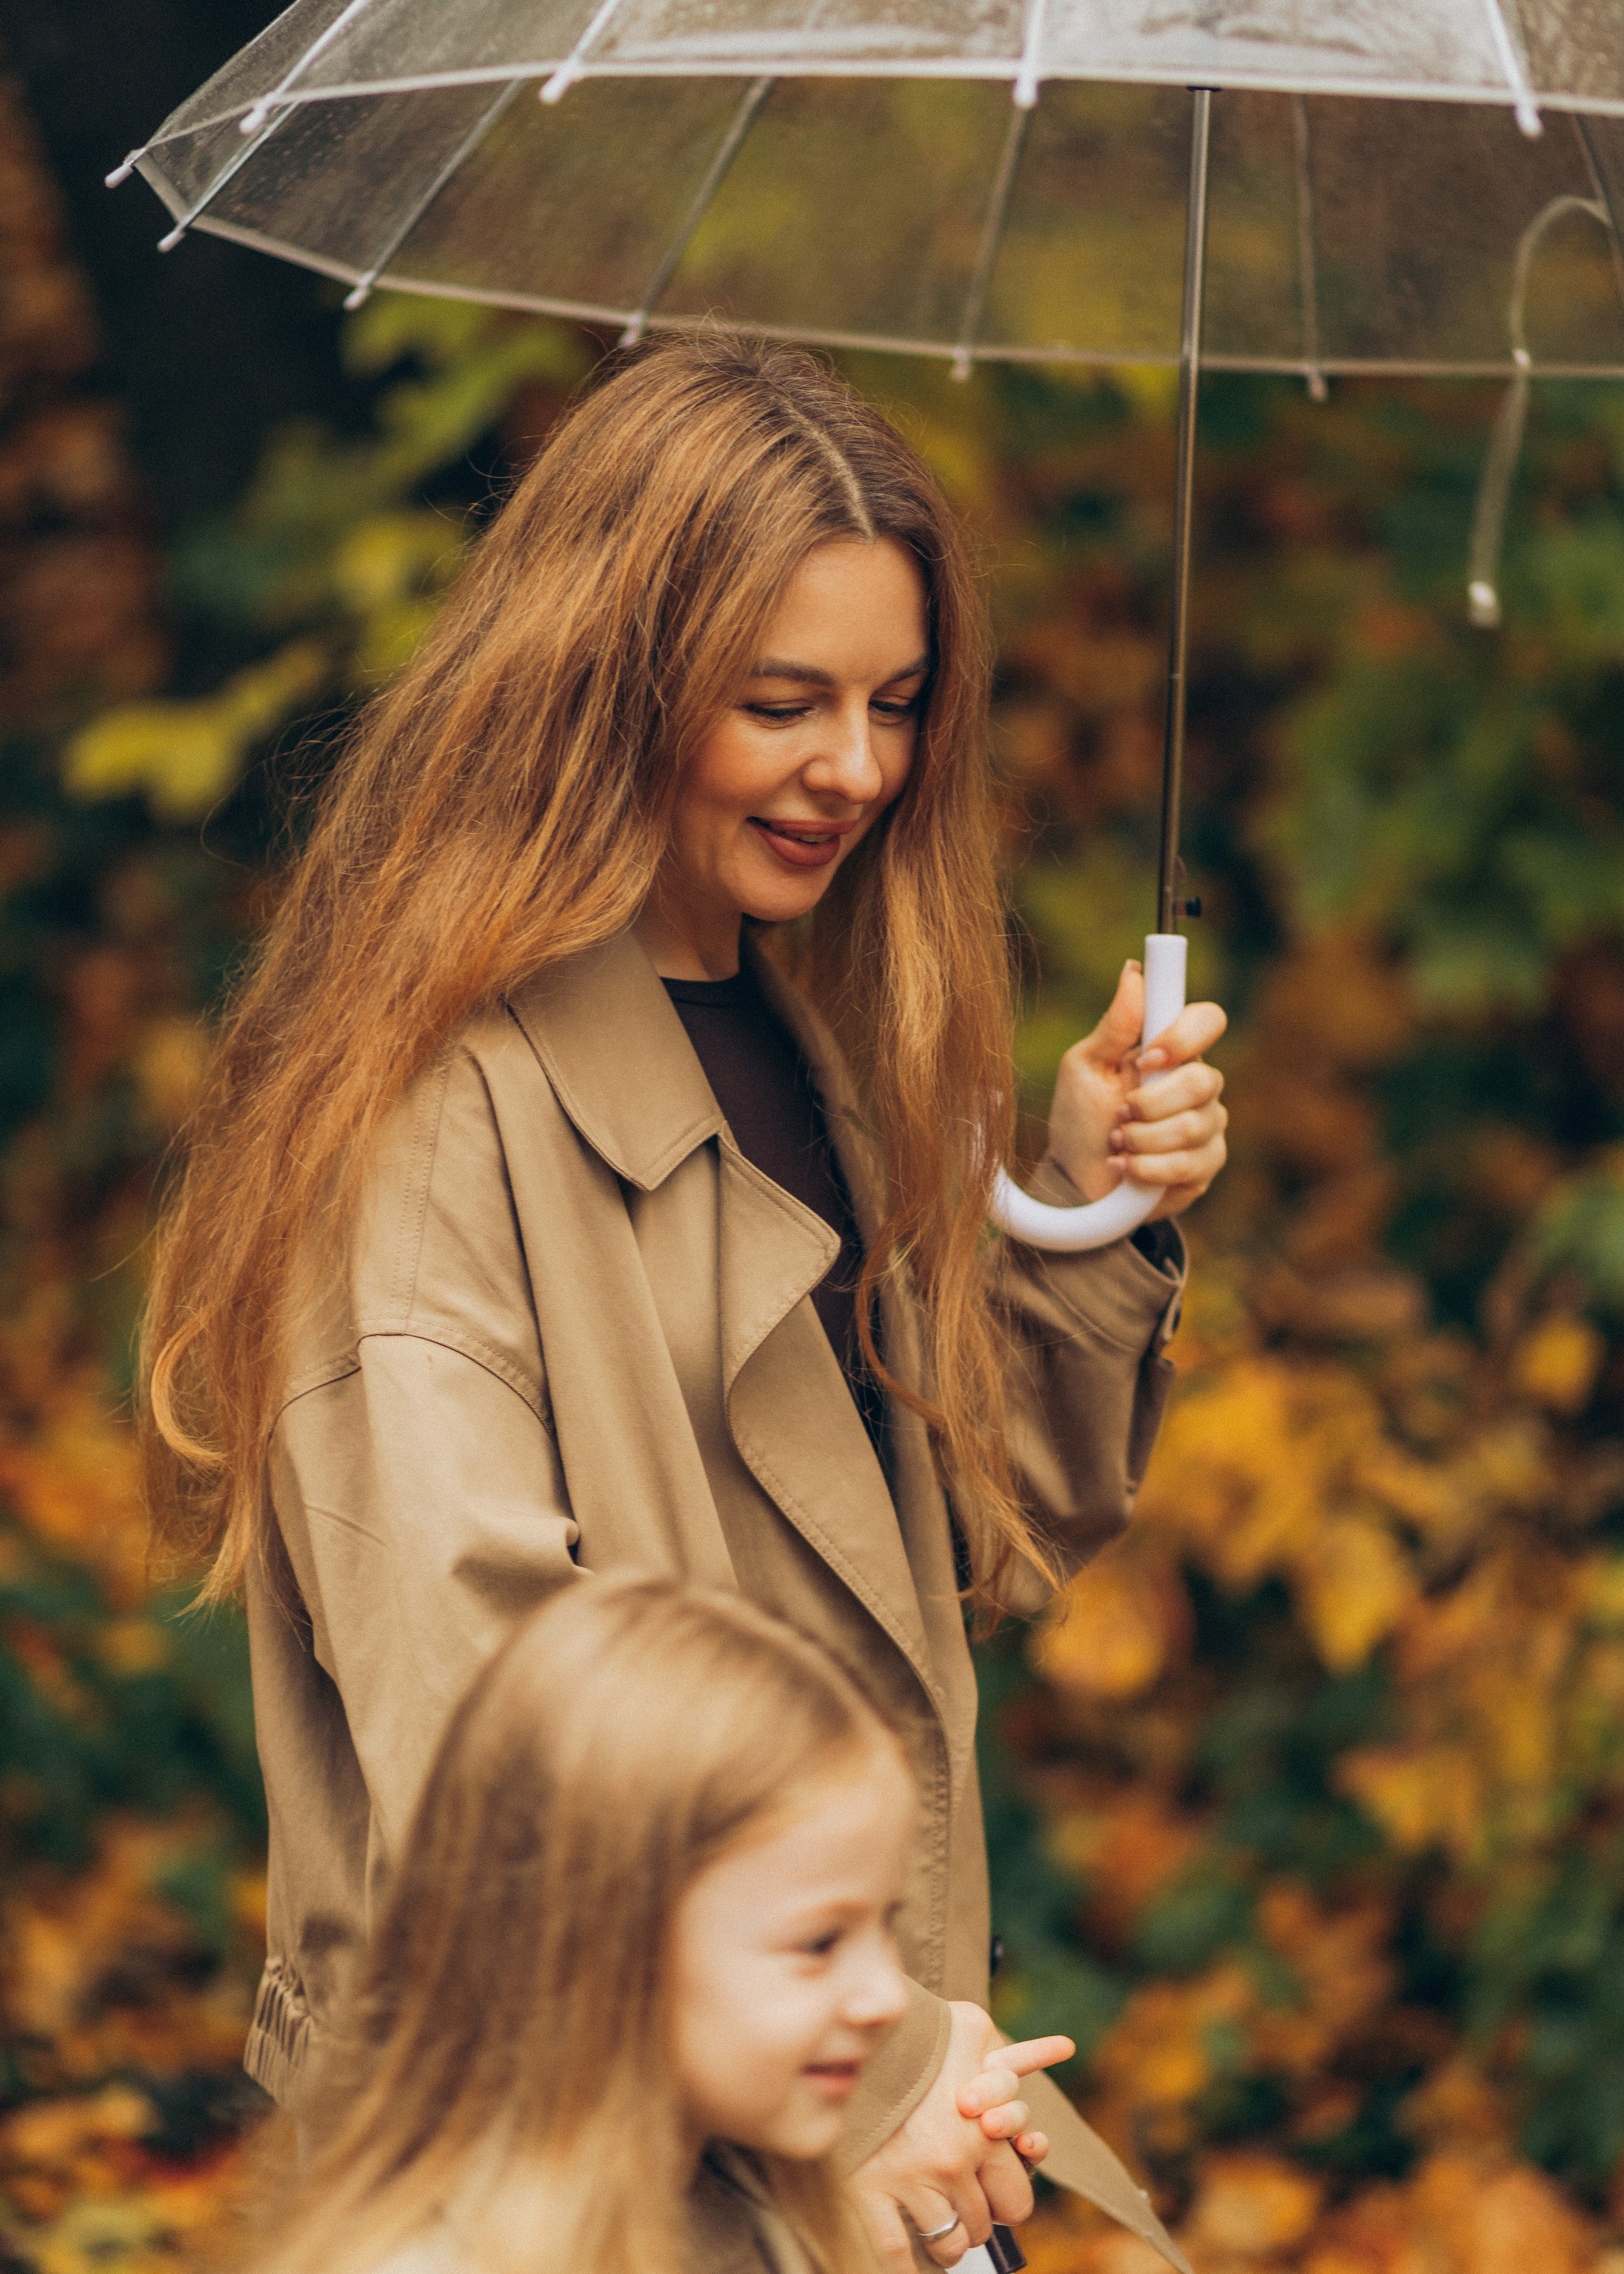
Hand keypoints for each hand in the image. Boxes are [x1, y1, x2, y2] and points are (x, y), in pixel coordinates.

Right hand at [848, 2003, 1073, 2269]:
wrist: (858, 2031)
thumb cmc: (921, 2030)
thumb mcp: (976, 2030)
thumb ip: (1017, 2054)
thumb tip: (1064, 2046)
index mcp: (985, 2133)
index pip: (1016, 2201)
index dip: (1007, 2202)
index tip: (995, 2198)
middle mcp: (953, 2163)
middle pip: (981, 2225)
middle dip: (976, 2221)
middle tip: (964, 2209)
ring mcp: (910, 2179)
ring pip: (945, 2242)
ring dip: (946, 2242)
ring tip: (939, 2228)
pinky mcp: (869, 2187)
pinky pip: (893, 2250)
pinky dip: (902, 2267)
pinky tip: (907, 2268)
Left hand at [1044, 958, 1226, 1222]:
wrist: (1074, 1181)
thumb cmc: (1080, 1118)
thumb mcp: (1085, 1066)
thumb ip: (1115, 1024)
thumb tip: (1134, 971)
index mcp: (1171, 1052)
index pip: (1208, 1021)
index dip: (1184, 1037)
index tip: (1146, 1058)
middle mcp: (1197, 1085)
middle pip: (1203, 1080)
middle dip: (1150, 1103)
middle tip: (1118, 1114)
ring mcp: (1207, 1126)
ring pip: (1195, 1126)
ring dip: (1142, 1138)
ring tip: (1116, 1144)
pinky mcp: (1204, 1166)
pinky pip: (1191, 1164)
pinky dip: (1147, 1168)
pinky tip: (1126, 1168)